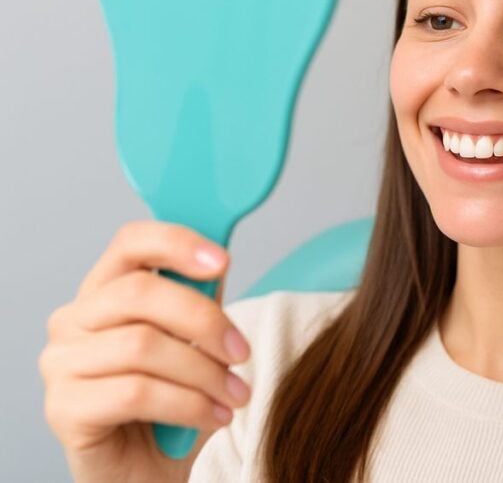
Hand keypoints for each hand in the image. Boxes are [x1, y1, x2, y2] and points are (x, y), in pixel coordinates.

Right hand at [39, 220, 251, 482]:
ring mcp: (61, 364)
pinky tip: (214, 416)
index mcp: (104, 291)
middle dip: (203, 320)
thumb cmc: (170, 400)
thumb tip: (218, 260)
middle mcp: (72, 321)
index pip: (131, 242)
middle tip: (242, 352)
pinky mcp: (63, 408)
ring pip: (141, 346)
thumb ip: (199, 299)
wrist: (147, 470)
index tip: (223, 260)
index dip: (177, 243)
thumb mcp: (193, 341)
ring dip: (203, 372)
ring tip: (236, 394)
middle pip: (139, 293)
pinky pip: (135, 393)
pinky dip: (188, 404)